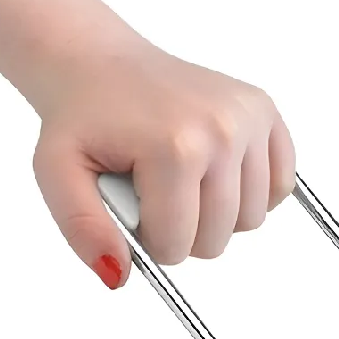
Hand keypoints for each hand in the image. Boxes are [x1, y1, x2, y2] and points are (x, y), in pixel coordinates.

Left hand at [29, 37, 295, 288]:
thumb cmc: (82, 118)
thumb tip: (119, 276)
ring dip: (216, 216)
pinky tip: (217, 175)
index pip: (177, 246)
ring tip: (182, 182)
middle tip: (154, 194)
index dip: (148, 240)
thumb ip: (83, 230)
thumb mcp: (57, 174)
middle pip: (217, 239)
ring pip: (252, 219)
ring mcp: (249, 118)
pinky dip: (252, 193)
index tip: (131, 207)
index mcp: (174, 146)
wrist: (100, 62)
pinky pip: (282, 185)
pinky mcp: (265, 111)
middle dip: (182, 232)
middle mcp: (222, 129)